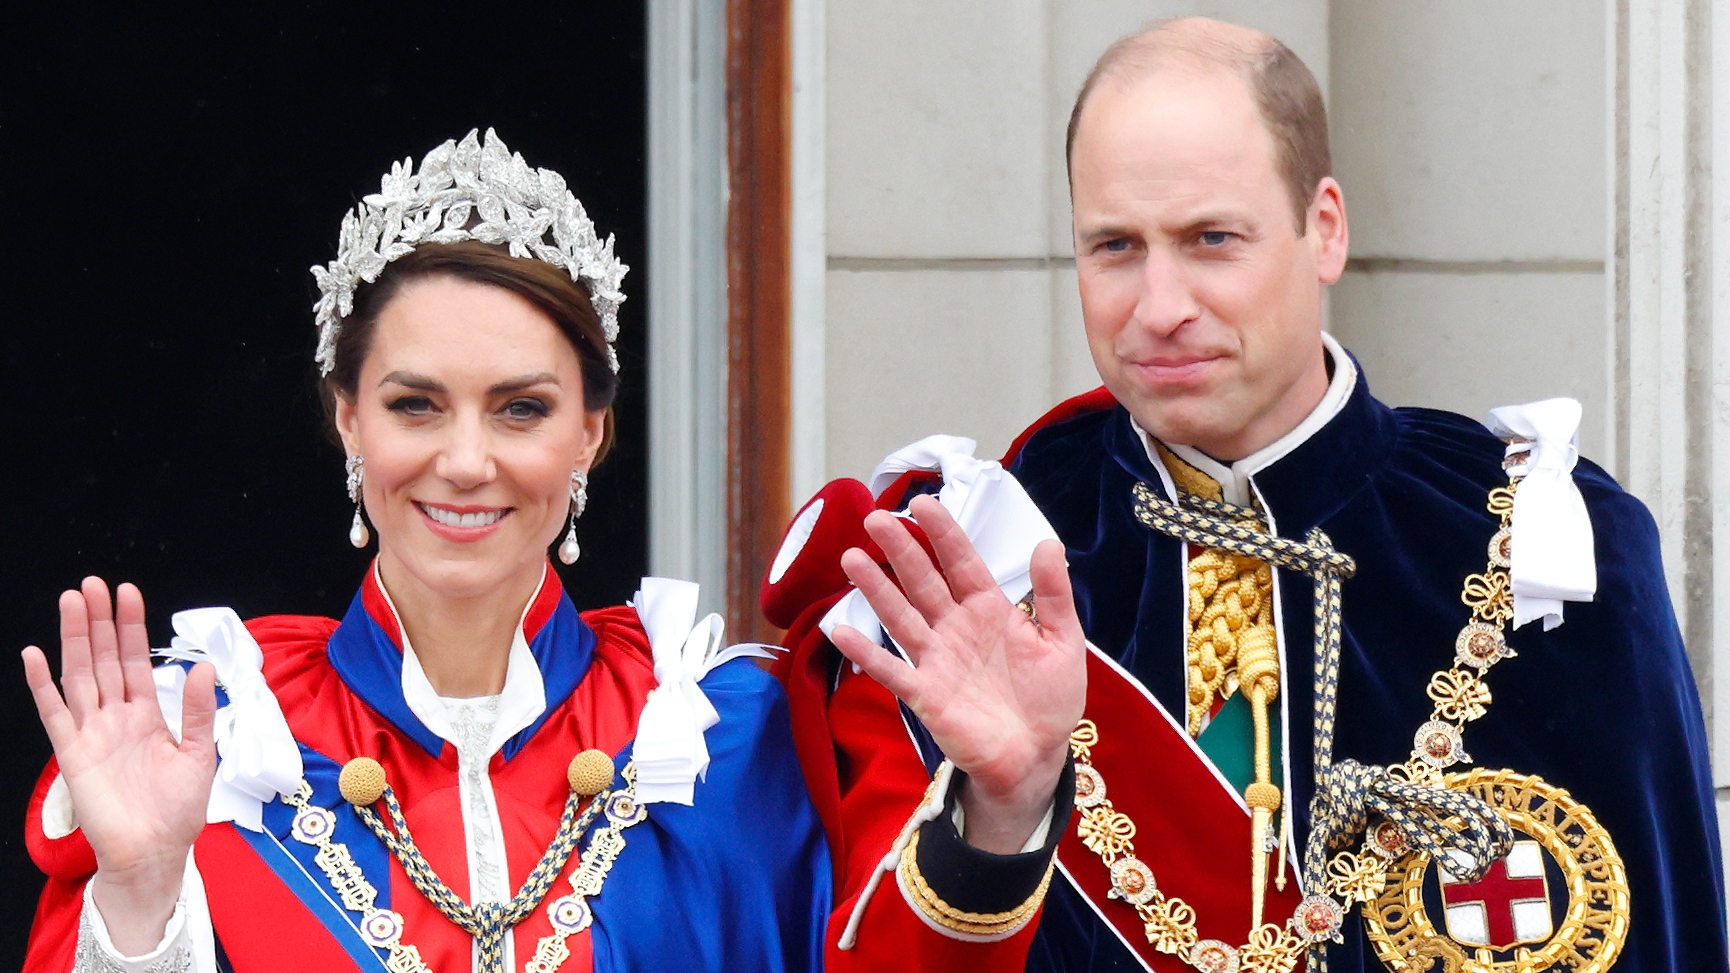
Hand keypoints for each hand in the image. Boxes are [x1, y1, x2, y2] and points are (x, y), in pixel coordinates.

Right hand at [21, 577, 217, 954]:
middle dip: (99, 621)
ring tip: (71, 601)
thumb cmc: (178, 810)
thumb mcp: (199, 755)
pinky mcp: (73, 754)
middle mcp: (116, 717)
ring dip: (75, 639)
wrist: (156, 853)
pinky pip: (55, 713)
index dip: (132, 626)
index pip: (137, 660)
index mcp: (147, 715)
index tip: (127, 591)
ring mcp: (92, 732)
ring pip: (80, 675)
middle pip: (105, 659)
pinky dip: (43, 685)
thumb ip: (197, 711)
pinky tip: (35, 656)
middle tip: (92, 583)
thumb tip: (203, 668)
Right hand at [831, 495, 1084, 853]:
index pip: (961, 562)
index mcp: (989, 610)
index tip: (921, 503)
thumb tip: (1048, 542)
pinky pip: (892, 670)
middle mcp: (956, 627)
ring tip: (852, 558)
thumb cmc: (1050, 699)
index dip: (942, 533)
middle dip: (901, 549)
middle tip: (875, 519)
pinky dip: (867, 653)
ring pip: (901, 616)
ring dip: (877, 589)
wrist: (1036, 757)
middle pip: (923, 581)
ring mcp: (937, 659)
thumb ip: (1053, 594)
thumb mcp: (1064, 643)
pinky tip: (841, 631)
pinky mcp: (925, 694)